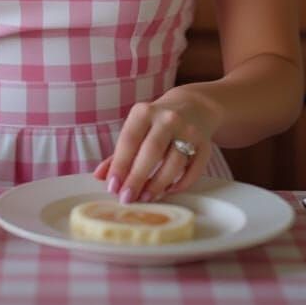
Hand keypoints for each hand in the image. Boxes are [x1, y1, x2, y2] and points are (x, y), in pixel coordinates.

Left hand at [92, 86, 217, 203]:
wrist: (194, 106)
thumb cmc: (157, 122)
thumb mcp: (137, 128)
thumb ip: (118, 153)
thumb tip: (100, 176)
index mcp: (144, 112)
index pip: (129, 139)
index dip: (120, 164)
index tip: (112, 186)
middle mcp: (167, 118)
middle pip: (151, 151)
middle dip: (137, 177)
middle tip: (127, 198)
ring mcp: (189, 130)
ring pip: (174, 162)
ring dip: (158, 184)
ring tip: (145, 197)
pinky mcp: (205, 144)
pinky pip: (194, 169)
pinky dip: (181, 183)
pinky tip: (169, 190)